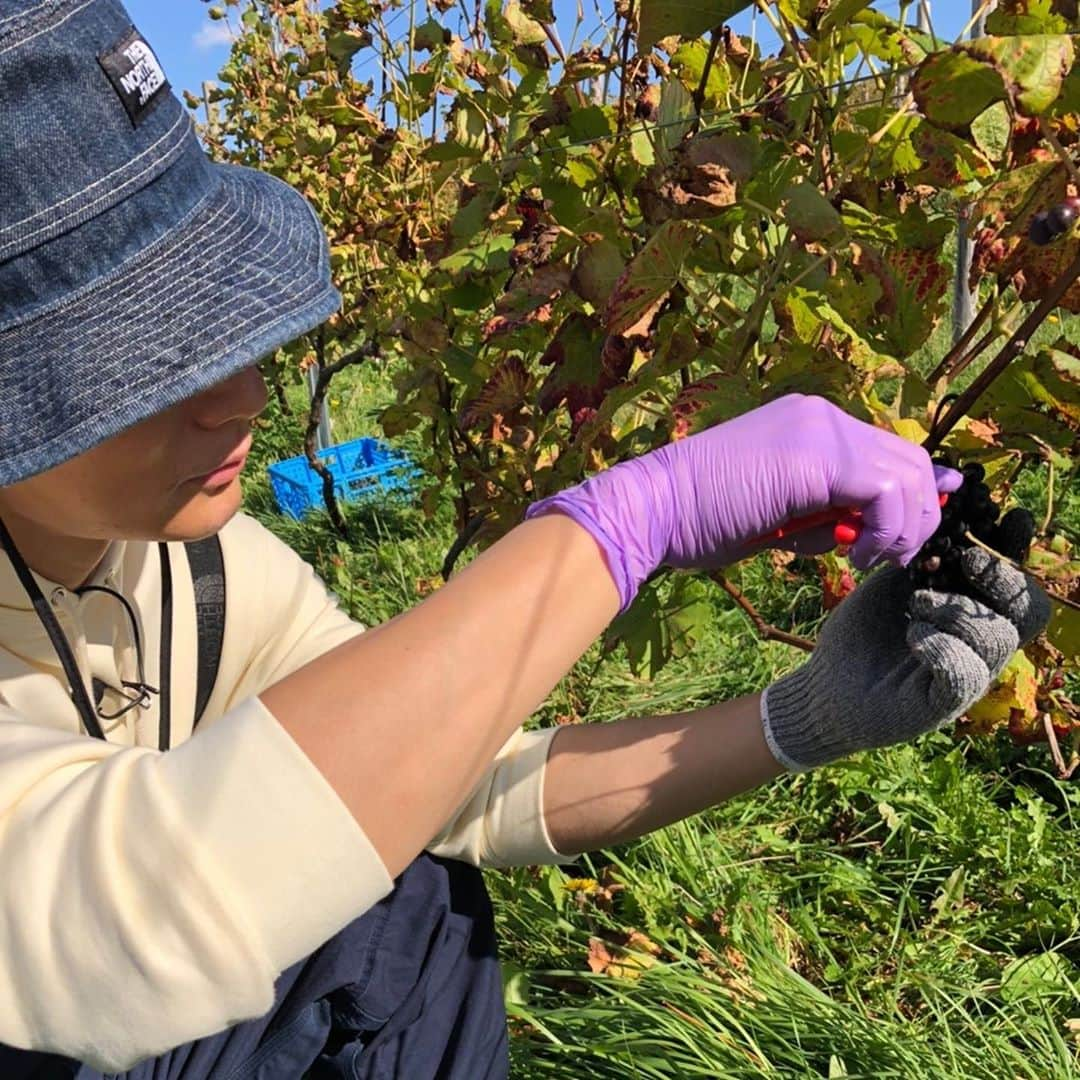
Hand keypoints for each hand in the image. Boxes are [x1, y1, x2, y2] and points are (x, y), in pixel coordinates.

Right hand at [526, 394, 960, 610]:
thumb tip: (873, 532)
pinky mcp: (818, 458)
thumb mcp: (777, 514)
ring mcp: (821, 431)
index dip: (913, 496)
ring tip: (866, 557)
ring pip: (909, 474)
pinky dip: (885, 530)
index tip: (904, 538)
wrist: (653, 507)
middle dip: (916, 516)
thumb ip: (826, 512)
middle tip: (887, 556)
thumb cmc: (700, 518)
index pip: (888, 450)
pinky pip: (885, 493)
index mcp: (810, 422)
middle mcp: (822, 415)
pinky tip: (853, 553)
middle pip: (912, 458)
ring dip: (902, 527)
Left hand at [760, 548, 1051, 771]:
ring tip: (916, 604)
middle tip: (966, 561)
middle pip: (1030, 613)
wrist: (825, 682)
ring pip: (997, 638)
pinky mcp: (945, 703)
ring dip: (955, 610)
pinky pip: (967, 672)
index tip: (1009, 520)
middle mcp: (979, 645)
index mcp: (972, 613)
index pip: (1015, 584)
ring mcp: (968, 675)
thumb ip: (922, 559)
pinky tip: (912, 636)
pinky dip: (940, 645)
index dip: (1018, 553)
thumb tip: (947, 520)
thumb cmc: (861, 634)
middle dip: (1003, 581)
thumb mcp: (890, 585)